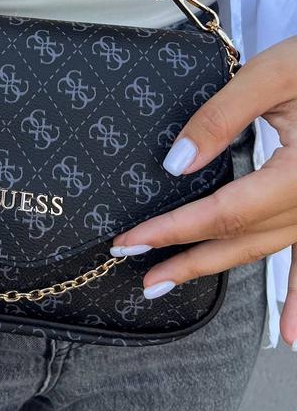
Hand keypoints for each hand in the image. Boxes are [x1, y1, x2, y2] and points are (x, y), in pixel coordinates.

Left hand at [110, 36, 296, 348]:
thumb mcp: (272, 76)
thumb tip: (174, 163)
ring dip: (219, 268)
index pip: (223, 213)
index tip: (130, 241)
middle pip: (241, 241)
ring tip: (171, 285)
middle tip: (141, 276)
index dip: (173, 230)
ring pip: (267, 251)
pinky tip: (291, 334)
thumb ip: (219, 118)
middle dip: (186, 259)